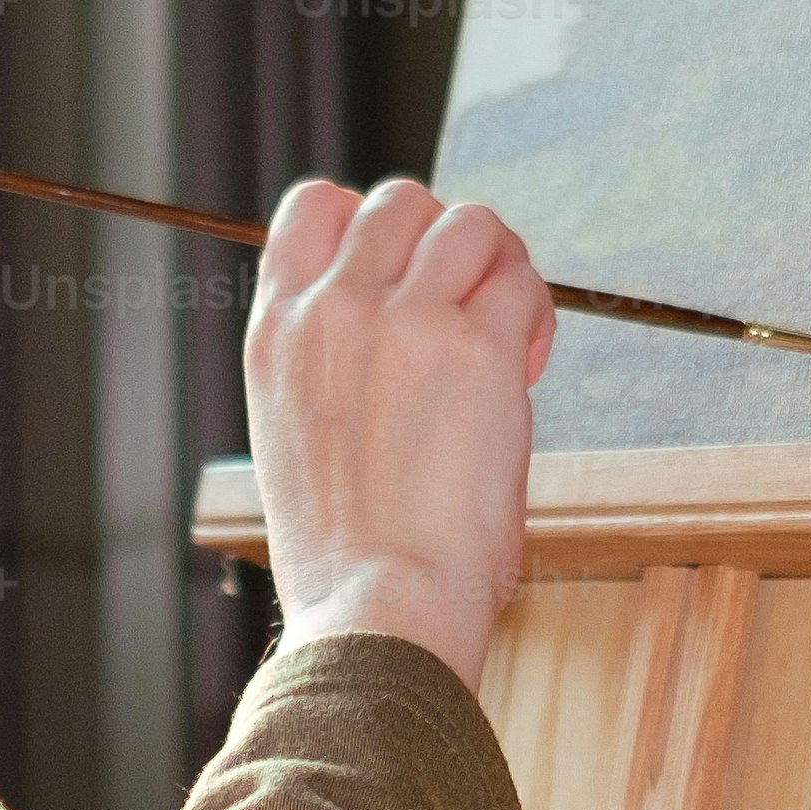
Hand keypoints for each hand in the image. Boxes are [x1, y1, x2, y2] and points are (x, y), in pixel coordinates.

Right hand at [240, 177, 553, 692]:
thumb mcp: (297, 435)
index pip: (313, 205)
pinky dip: (533, 310)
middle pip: (399, 200)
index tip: (404, 276)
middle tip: (468, 309)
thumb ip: (334, 362)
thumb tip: (400, 320)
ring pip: (467, 221)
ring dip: (498, 264)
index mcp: (277, 332)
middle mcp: (333, 309)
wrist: (376, 610)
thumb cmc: (347, 556)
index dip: (370, 225)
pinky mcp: (475, 349)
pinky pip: (519, 281)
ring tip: (507, 330)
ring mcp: (404, 321)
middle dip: (443, 241)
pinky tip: (527, 364)